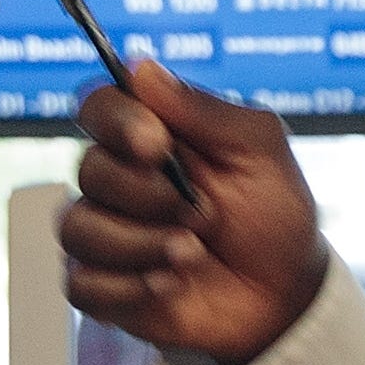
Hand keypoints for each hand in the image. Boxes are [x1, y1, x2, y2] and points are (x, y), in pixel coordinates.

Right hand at [59, 60, 329, 364]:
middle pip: (88, 170)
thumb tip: (140, 68)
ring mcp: (106, 234)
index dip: (115, 121)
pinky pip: (80, 283)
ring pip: (78, 229)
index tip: (157, 144)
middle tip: (204, 214)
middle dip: (149, 196)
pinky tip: (170, 285)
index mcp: (151, 136)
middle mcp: (119, 180)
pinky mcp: (102, 287)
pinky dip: (129, 287)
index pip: (97, 105)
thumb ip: (204, 110)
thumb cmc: (274, 215)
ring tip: (193, 254)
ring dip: (142, 244)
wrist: (286, 296)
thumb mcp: (260, 151)